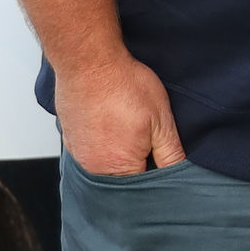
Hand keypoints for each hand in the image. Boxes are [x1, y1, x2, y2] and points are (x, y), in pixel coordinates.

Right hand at [54, 54, 185, 175]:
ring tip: (127, 129)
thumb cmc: (124, 86)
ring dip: (118, 154)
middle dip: (138, 164)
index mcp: (119, 167)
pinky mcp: (70, 140)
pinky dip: (102, 143)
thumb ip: (170, 153)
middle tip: (144, 138)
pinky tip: (111, 126)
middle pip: (122, 179)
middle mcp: (94, 167)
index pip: (144, 188)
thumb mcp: (161, 120)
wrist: (89, 62)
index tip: (162, 158)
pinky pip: (90, 152)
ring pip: (105, 166)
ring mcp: (78, 154)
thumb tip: (179, 175)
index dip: (157, 175)